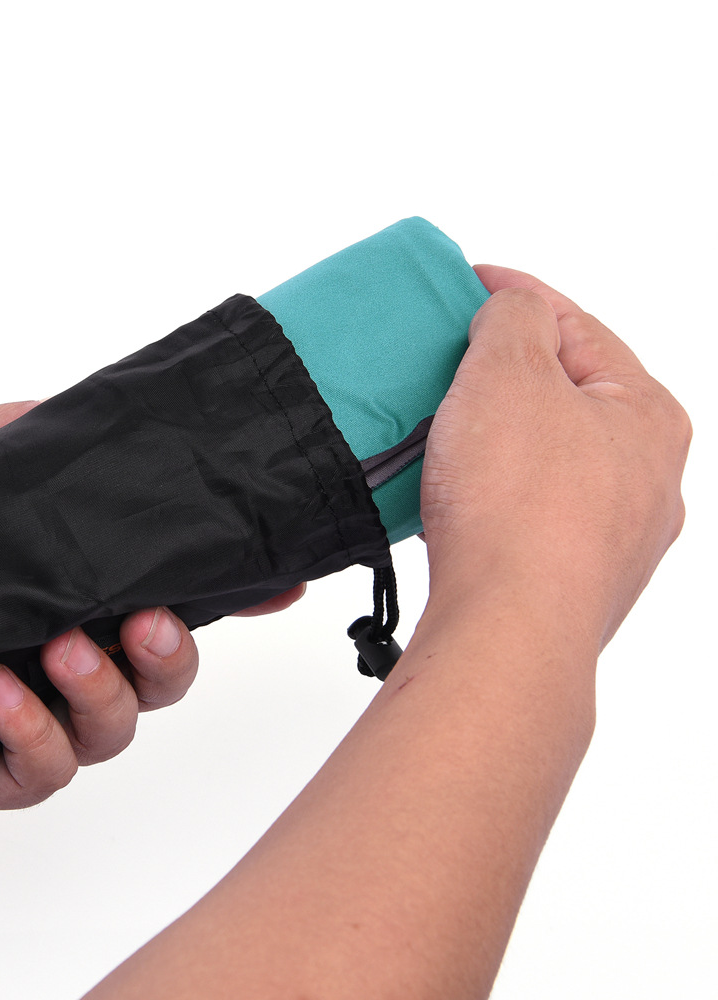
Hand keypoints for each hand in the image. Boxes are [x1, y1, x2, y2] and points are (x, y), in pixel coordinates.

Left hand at [0, 403, 304, 816]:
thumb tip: (71, 408)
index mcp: (61, 593)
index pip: (164, 592)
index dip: (227, 593)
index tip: (276, 580)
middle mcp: (60, 656)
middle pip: (163, 671)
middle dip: (174, 650)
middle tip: (143, 620)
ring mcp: (31, 714)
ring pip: (120, 723)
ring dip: (106, 688)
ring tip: (60, 647)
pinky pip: (46, 766)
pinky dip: (37, 729)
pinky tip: (0, 689)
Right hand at [421, 265, 690, 650]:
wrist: (506, 630)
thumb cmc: (518, 506)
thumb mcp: (507, 373)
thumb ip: (513, 318)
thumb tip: (514, 312)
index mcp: (648, 416)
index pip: (579, 327)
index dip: (518, 295)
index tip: (470, 283)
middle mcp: (645, 479)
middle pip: (565, 397)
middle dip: (504, 374)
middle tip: (448, 359)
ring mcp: (612, 538)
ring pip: (545, 461)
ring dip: (496, 440)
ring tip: (443, 433)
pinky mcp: (571, 580)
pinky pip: (526, 514)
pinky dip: (491, 494)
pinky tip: (454, 497)